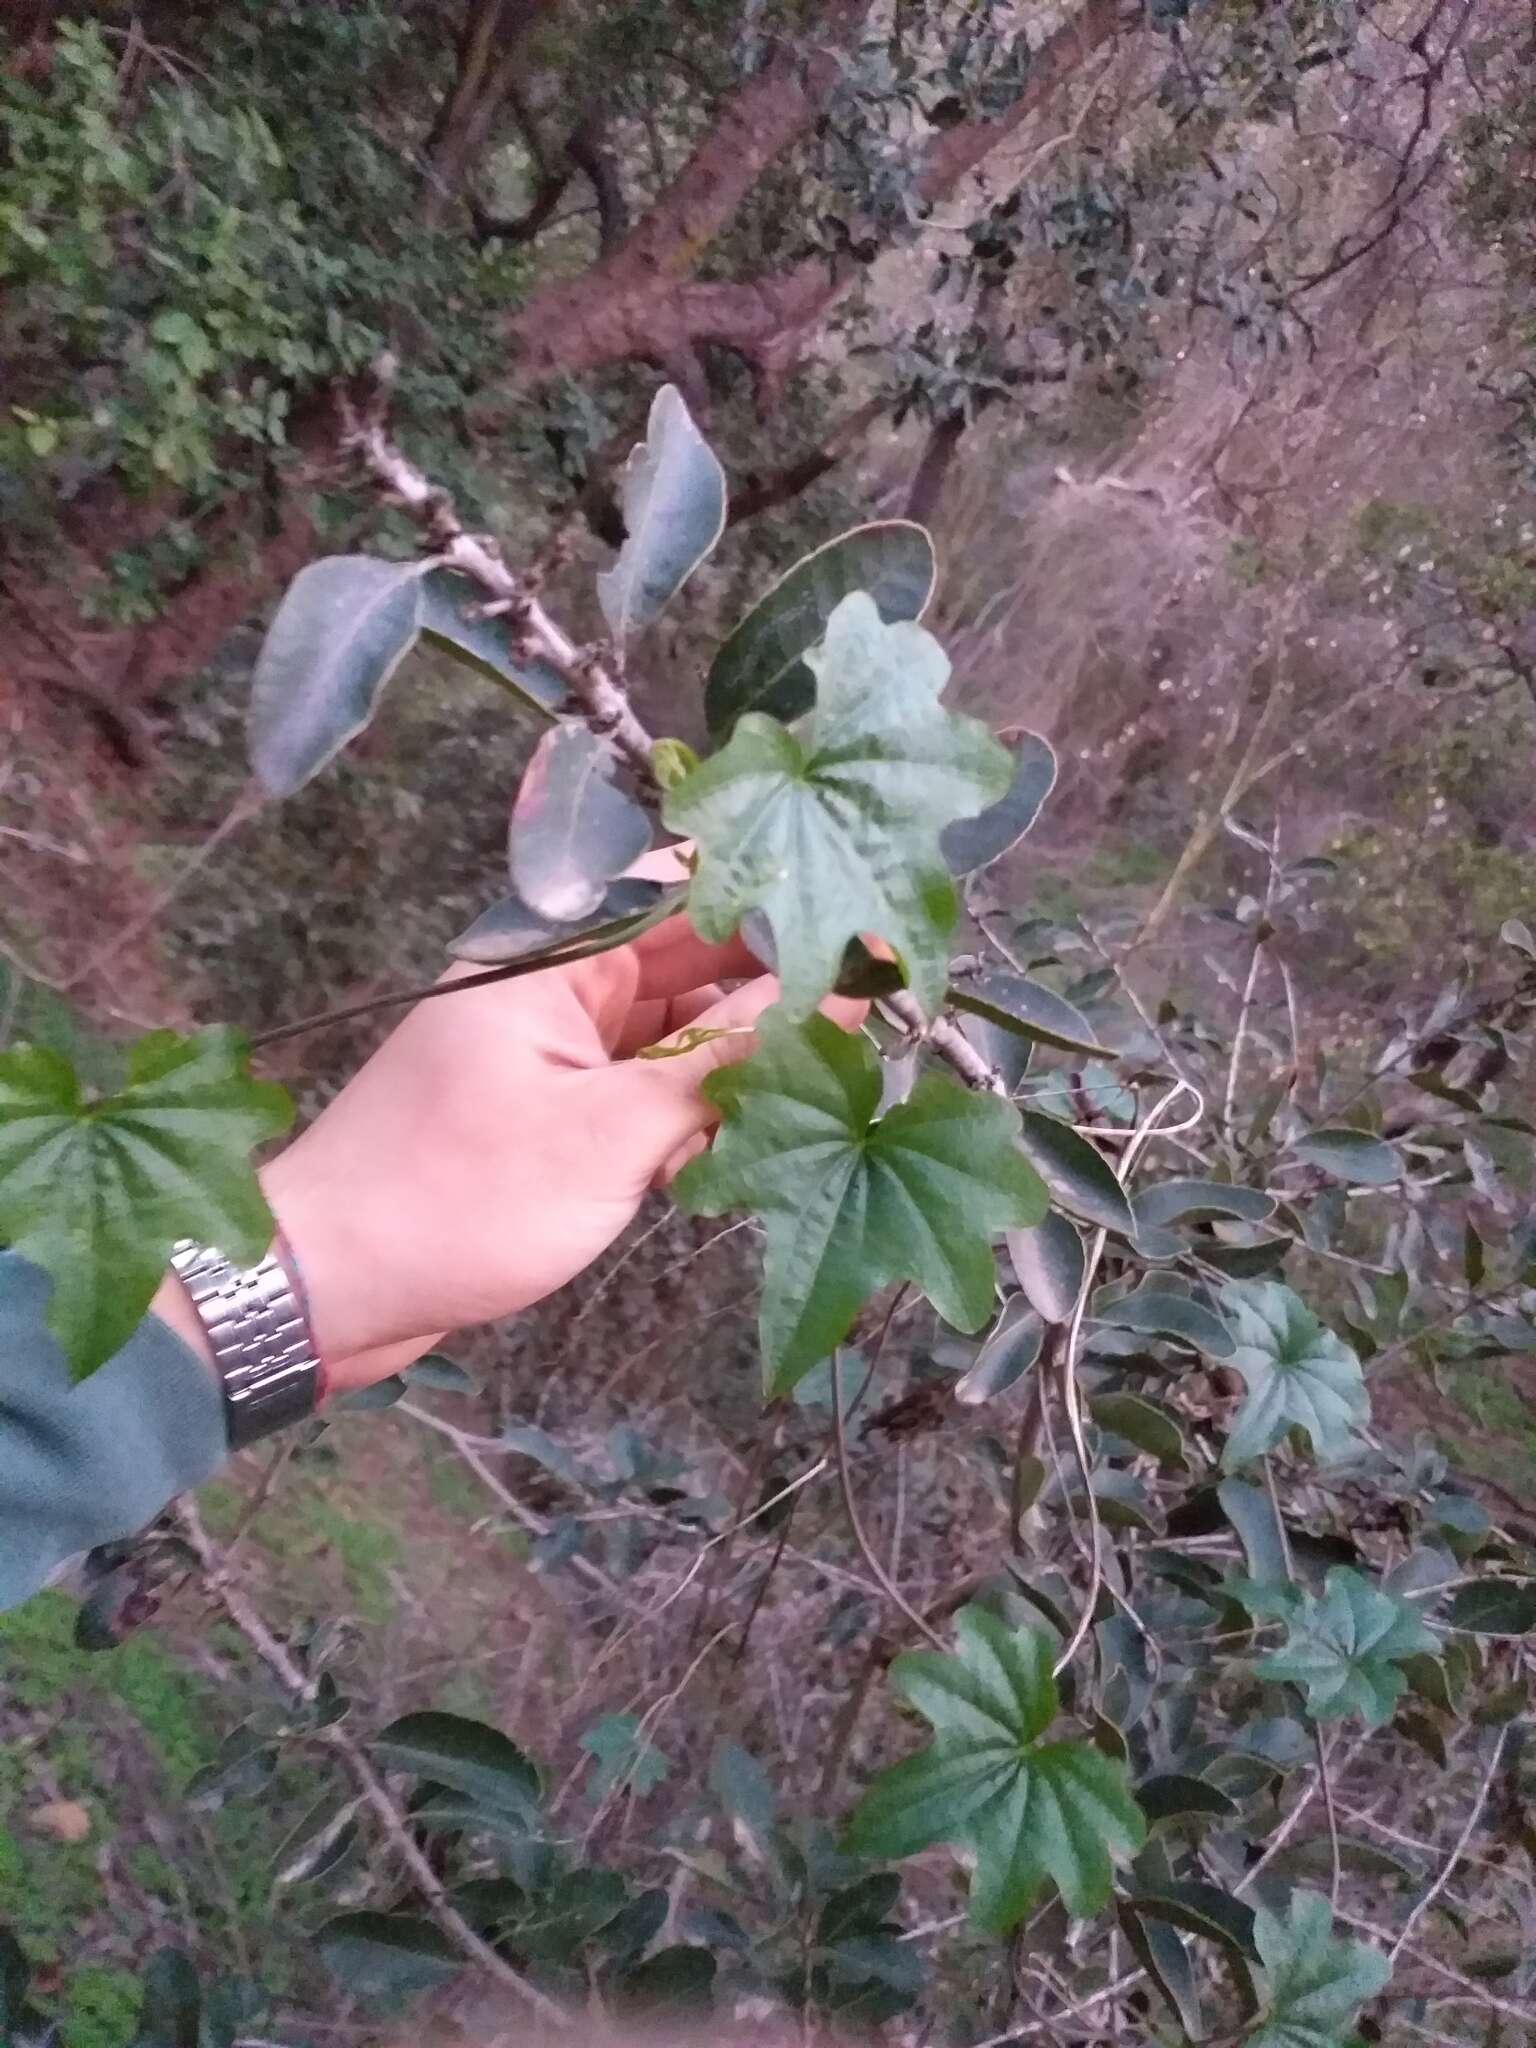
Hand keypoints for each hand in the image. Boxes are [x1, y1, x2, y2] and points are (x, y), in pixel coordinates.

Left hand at [156, 916, 850, 1394]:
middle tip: (878, 1007)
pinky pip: (643, 1088)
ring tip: (834, 1074)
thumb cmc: (451, 1202)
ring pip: (674, 1030)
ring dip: (740, 1055)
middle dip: (777, 981)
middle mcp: (552, 989)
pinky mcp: (549, 1113)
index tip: (868, 922)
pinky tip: (746, 1139)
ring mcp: (549, 1052)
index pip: (683, 892)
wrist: (324, 1291)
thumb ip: (721, 1066)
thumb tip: (827, 1003)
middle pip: (689, 961)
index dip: (777, 899)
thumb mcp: (607, 1135)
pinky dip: (692, 1110)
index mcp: (551, 959)